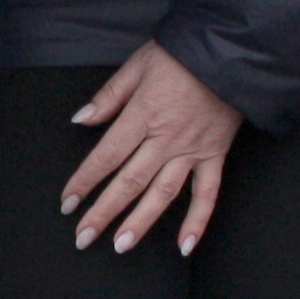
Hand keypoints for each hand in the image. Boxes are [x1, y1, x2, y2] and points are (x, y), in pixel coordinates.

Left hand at [59, 41, 241, 254]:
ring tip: (120, 246)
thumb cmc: (182, 55)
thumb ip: (109, 96)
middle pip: (129, 183)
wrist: (232, 52)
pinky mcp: (215, 156)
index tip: (67, 202)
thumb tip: (81, 119)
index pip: (106, 156)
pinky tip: (184, 246)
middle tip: (83, 238)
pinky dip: (197, 222)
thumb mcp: (138, 65)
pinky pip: (207, 195)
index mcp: (142, 115)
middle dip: (103, 213)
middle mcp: (165, 139)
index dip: (84, 182)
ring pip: (162, 194)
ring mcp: (192, 151)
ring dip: (140, 223)